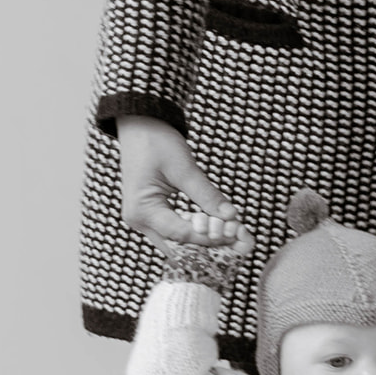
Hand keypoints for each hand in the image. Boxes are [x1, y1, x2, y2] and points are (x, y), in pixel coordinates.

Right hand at [116, 115, 250, 253]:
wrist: (138, 126)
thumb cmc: (156, 142)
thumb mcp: (184, 168)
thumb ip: (207, 195)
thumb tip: (231, 216)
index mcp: (142, 210)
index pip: (180, 235)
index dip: (210, 238)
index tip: (235, 234)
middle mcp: (139, 221)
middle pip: (178, 248)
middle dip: (207, 247)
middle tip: (237, 241)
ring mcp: (144, 220)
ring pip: (177, 244)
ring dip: (202, 242)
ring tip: (230, 234)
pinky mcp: (152, 215)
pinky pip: (175, 233)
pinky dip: (195, 233)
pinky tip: (216, 228)